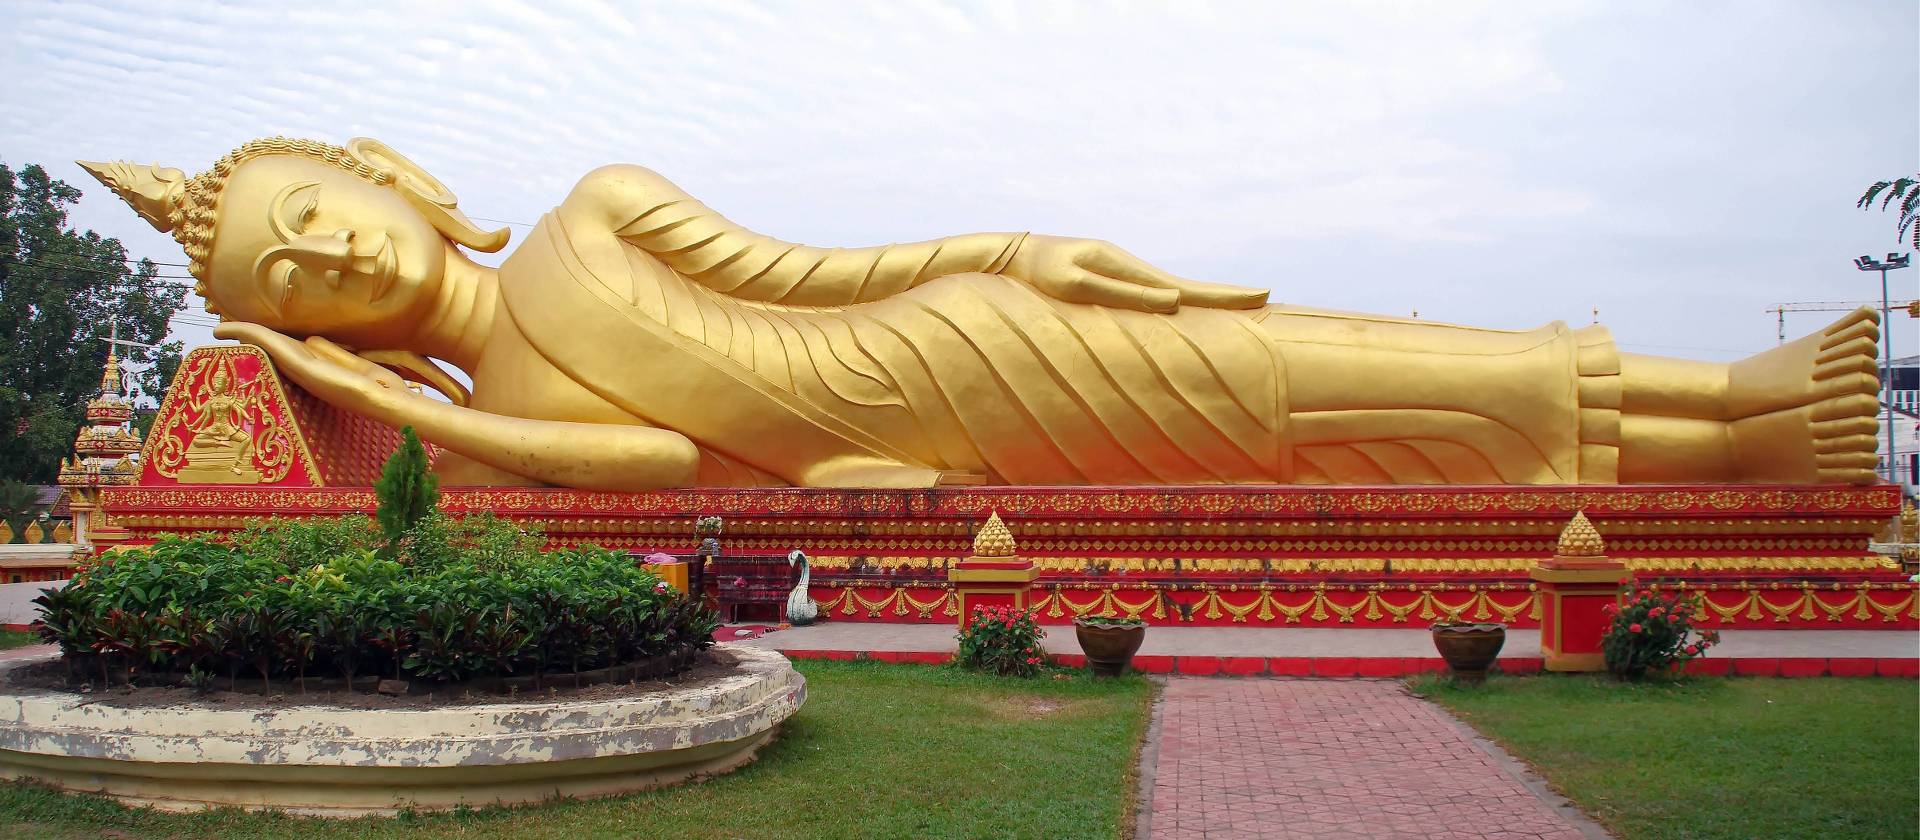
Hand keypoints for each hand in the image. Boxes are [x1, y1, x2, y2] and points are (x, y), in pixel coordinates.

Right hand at [213, 322, 413, 417]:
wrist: (390, 401)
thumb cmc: (378, 386)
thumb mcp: (353, 364)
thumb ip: (331, 352)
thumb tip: (308, 339)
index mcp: (314, 370)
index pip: (282, 350)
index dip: (261, 339)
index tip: (241, 332)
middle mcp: (303, 372)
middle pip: (269, 350)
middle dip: (245, 338)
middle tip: (219, 330)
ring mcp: (301, 372)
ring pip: (268, 347)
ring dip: (244, 336)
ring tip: (220, 329)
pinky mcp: (304, 370)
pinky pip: (276, 348)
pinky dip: (255, 337)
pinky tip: (238, 331)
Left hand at [1001, 235, 1268, 312]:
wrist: (1013, 253)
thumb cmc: (1040, 273)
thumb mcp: (1078, 285)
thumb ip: (1123, 294)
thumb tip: (1173, 301)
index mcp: (1128, 269)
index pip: (1186, 288)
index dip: (1223, 296)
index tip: (1261, 296)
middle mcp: (1130, 267)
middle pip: (1186, 286)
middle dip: (1224, 296)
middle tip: (1264, 297)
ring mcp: (1121, 272)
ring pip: (1171, 288)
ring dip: (1203, 299)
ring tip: (1236, 303)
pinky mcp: (1109, 280)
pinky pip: (1151, 292)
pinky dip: (1175, 298)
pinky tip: (1182, 306)